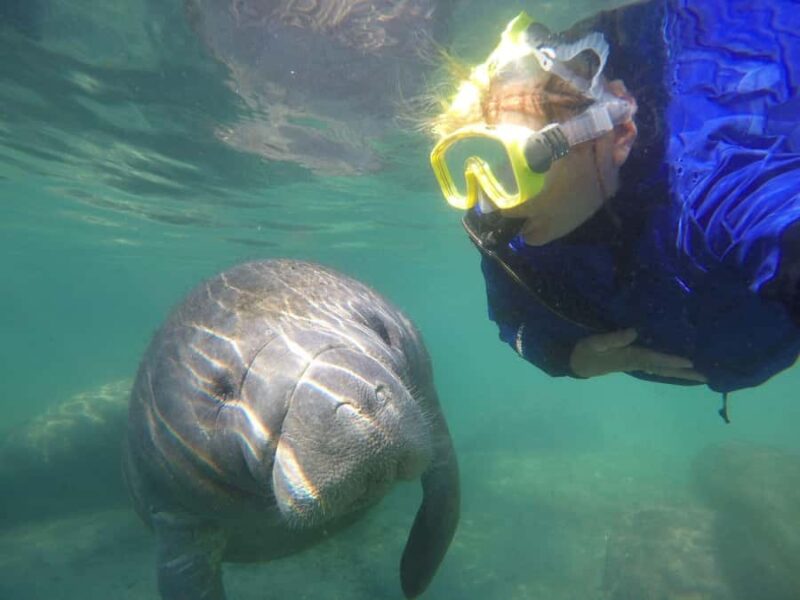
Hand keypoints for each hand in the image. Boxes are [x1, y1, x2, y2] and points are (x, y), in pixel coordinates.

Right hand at [569, 329, 706, 381]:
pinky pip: (654, 367)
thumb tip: (635, 332)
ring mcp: (634, 364)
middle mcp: (635, 363)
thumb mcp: (595, 342)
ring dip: (679, 373)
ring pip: (660, 369)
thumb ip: (614, 338)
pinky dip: (667, 368)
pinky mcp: (631, 362)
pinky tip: (675, 367)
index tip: (690, 362)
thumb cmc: (584, 351)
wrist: (574, 363)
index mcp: (628, 357)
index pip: (654, 359)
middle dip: (683, 373)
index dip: (671, 360)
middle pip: (663, 369)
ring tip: (697, 374)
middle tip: (705, 377)